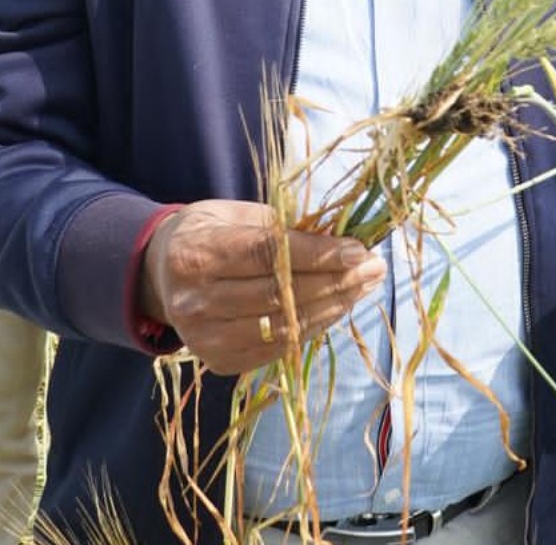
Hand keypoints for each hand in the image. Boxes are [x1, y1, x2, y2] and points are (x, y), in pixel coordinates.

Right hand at [137, 200, 386, 376]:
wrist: (161, 275)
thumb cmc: (211, 235)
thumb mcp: (238, 215)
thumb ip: (283, 229)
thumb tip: (343, 243)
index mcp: (196, 254)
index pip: (267, 255)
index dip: (318, 254)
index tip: (359, 249)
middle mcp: (194, 300)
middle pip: (280, 294)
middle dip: (336, 280)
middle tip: (374, 267)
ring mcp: (203, 337)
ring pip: (284, 325)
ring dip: (334, 306)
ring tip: (364, 286)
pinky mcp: (218, 360)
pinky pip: (278, 348)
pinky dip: (314, 327)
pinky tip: (337, 307)